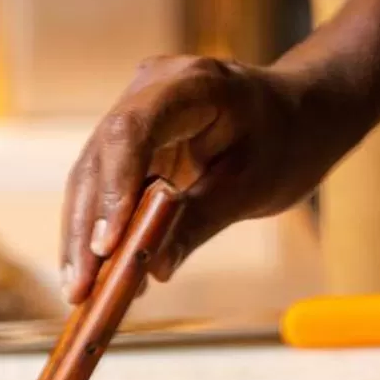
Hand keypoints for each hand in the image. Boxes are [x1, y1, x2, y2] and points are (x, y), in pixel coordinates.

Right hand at [59, 57, 341, 301]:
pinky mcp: (131, 140)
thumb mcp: (252, 187)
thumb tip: (152, 270)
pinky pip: (104, 185)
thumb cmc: (286, 142)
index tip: (107, 246)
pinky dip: (100, 230)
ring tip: (81, 293)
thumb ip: (199, 222)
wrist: (299, 113)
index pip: (130, 132)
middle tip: (80, 290)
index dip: (113, 190)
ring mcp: (135, 110)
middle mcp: (150, 89)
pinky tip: (98, 277)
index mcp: (190, 85)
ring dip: (82, 238)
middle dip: (85, 230)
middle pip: (98, 160)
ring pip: (90, 177)